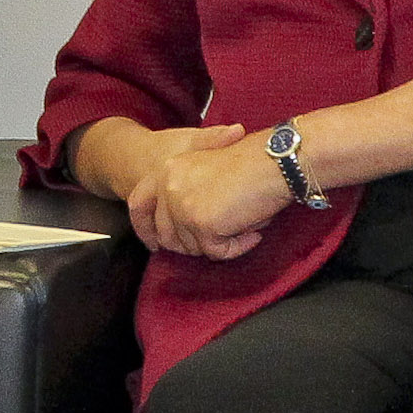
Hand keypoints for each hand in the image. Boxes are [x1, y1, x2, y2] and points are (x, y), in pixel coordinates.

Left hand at [76, 119, 267, 257]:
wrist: (275, 161)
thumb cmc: (252, 163)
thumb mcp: (206, 168)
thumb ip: (184, 191)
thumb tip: (177, 228)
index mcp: (167, 170)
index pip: (138, 204)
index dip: (144, 228)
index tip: (154, 244)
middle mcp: (169, 187)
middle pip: (167, 234)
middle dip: (193, 243)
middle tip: (222, 236)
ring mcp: (183, 207)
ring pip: (192, 246)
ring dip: (219, 243)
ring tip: (243, 223)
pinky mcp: (202, 224)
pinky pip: (217, 251)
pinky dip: (237, 247)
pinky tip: (252, 232)